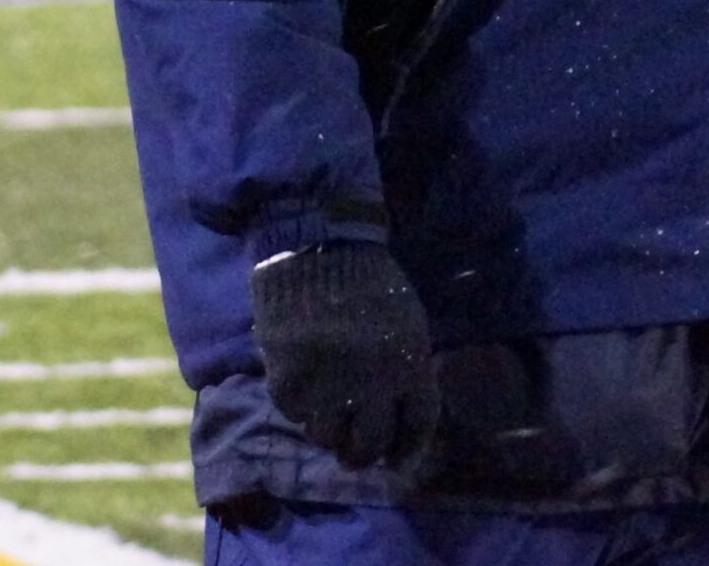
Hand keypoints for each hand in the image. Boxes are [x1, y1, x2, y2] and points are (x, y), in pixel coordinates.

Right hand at [248, 240, 438, 468]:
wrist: (320, 251)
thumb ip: (408, 368)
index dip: (409, 446)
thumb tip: (402, 415)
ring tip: (327, 412)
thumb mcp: (407, 323)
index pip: (419, 423)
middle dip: (364, 454)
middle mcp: (373, 383)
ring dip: (329, 431)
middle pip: (371, 444)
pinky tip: (305, 383)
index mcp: (410, 364)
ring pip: (328, 438)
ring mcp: (329, 385)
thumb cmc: (370, 285)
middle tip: (355, 451)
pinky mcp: (289, 383)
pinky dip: (301, 407)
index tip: (397, 456)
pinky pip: (296, 415)